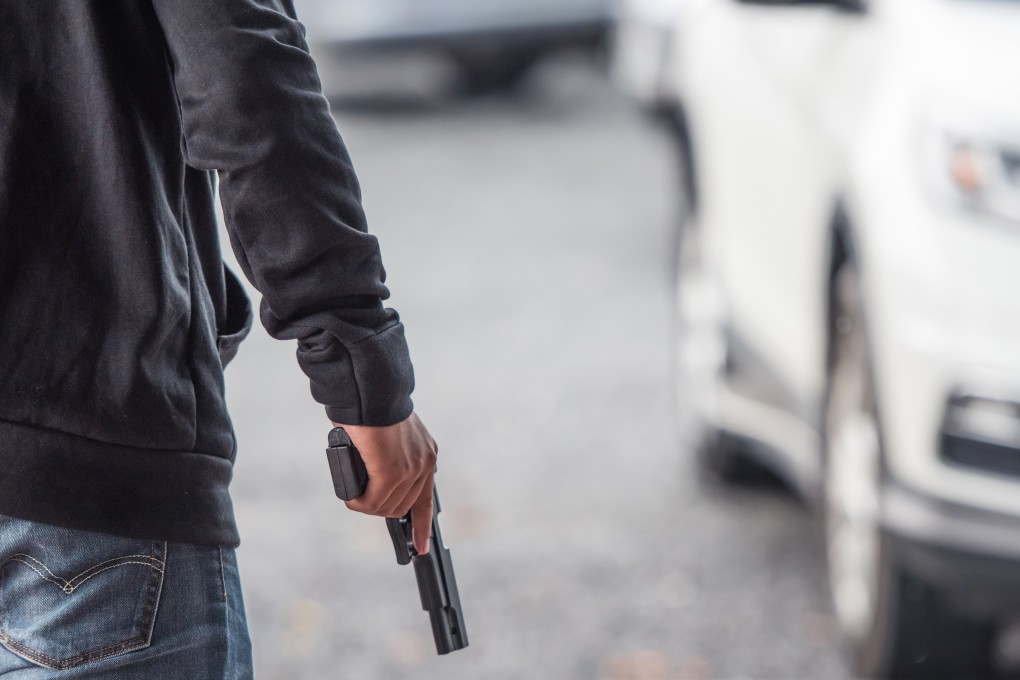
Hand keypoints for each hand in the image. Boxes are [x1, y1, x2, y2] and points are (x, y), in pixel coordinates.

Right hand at [332, 411, 436, 554]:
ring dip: (365, 505)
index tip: (421, 546)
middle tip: (360, 498)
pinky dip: (358, 501)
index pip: (426, 500)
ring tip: (353, 492)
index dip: (422, 526)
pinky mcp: (392, 470)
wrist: (370, 389)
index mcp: (426, 454)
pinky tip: (351, 495)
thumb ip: (388, 459)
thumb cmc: (371, 408)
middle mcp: (424, 463)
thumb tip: (373, 481)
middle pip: (401, 508)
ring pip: (385, 507)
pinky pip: (373, 500)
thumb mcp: (388, 438)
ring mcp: (410, 468)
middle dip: (378, 508)